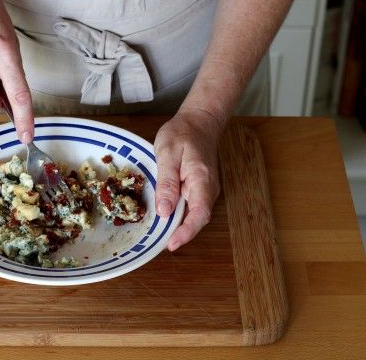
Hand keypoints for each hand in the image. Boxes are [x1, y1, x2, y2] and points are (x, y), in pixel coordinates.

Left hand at [153, 109, 221, 250]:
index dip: (186, 232)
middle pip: (197, 219)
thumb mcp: (167, 153)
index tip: (171, 244)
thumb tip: (165, 211)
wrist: (199, 122)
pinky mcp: (199, 188)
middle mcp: (208, 189)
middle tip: (158, 243)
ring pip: (194, 214)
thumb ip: (167, 182)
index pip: (199, 214)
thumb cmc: (182, 133)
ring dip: (179, 226)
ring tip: (159, 234)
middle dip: (180, 234)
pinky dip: (178, 215)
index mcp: (202, 180)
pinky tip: (164, 217)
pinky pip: (190, 206)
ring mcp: (205, 189)